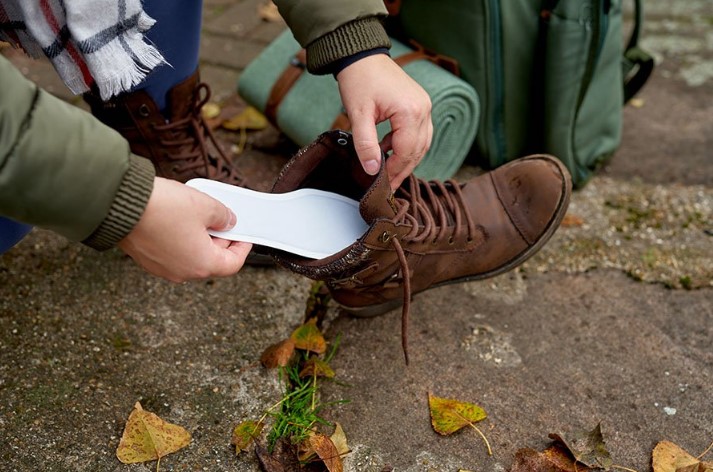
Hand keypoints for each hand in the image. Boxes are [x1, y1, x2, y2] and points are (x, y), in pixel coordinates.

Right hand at [117, 178, 251, 281]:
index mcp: (201, 264)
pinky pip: (173, 252)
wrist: (118, 205)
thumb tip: (228, 221)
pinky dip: (181, 239)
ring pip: (191, 256)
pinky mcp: (147, 258)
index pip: (233, 264)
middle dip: (220, 240)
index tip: (244, 235)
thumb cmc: (162, 208)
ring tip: (200, 216)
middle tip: (223, 220)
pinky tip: (179, 219)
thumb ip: (223, 216)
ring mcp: (162, 267)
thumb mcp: (206, 206)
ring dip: (200, 239)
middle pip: (212, 261)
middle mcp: (182, 272)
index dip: (242, 248)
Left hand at [336, 53, 432, 189]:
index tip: (383, 185)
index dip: (395, 171)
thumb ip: (365, 145)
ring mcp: (424, 105)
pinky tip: (388, 150)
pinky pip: (419, 132)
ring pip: (421, 143)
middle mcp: (423, 109)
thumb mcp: (358, 115)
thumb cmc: (359, 80)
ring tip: (388, 172)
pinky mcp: (420, 104)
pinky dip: (405, 144)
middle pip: (418, 150)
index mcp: (410, 112)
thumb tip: (372, 170)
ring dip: (406, 159)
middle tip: (388, 185)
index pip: (406, 152)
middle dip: (402, 170)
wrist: (362, 55)